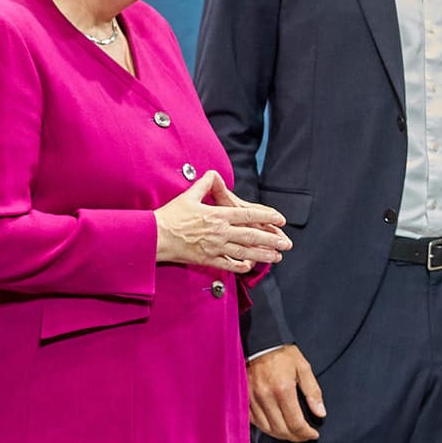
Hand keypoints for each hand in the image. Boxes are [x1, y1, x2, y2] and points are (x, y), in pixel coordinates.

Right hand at [155, 171, 289, 272]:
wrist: (155, 236)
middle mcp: (220, 231)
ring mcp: (215, 247)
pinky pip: (228, 264)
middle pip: (252, 236)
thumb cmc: (170, 216)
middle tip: (286, 244)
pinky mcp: (207, 260)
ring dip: (263, 255)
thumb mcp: (189, 196)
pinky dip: (241, 267)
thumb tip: (212, 174)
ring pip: (245, 252)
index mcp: (218, 215)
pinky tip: (250, 267)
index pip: (249, 215)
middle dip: (272, 240)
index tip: (280, 219)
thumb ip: (204, 185)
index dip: (267, 217)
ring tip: (276, 258)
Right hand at [248, 344, 324, 442]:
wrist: (259, 343)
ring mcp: (253, 399)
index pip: (296, 423)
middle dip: (296, 437)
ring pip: (267, 429)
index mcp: (283, 390)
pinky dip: (266, 428)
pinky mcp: (244, 399)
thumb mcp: (304, 368)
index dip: (306, 433)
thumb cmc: (282, 354)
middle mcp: (266, 397)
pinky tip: (276, 426)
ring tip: (292, 433)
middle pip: (281, 430)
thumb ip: (313, 392)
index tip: (313, 434)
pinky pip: (255, 422)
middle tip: (304, 435)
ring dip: (281, 435)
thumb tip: (320, 413)